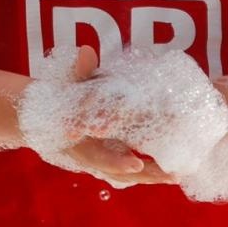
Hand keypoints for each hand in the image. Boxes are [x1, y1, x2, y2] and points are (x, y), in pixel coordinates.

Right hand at [26, 46, 176, 186]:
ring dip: (151, 176)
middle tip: (170, 174)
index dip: (116, 161)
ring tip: (176, 174)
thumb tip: (87, 51)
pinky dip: (148, 172)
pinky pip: (128, 171)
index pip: (97, 156)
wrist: (50, 116)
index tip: (136, 163)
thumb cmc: (63, 98)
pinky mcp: (109, 160)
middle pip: (118, 172)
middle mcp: (88, 156)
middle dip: (145, 174)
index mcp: (78, 141)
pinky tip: (170, 170)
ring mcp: (98, 160)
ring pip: (125, 175)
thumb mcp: (69, 84)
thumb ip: (80, 71)